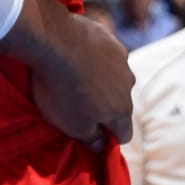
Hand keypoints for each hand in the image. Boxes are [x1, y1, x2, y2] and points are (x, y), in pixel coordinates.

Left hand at [4, 0, 134, 148]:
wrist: (56, 42)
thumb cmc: (62, 91)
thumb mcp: (71, 125)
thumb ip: (90, 138)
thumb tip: (100, 146)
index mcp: (122, 110)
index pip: (124, 134)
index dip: (110, 139)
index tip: (94, 136)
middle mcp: (128, 84)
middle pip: (120, 103)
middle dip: (105, 107)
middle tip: (79, 104)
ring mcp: (121, 59)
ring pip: (115, 77)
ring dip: (101, 80)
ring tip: (77, 77)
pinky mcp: (110, 39)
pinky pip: (106, 54)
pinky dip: (95, 58)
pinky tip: (78, 56)